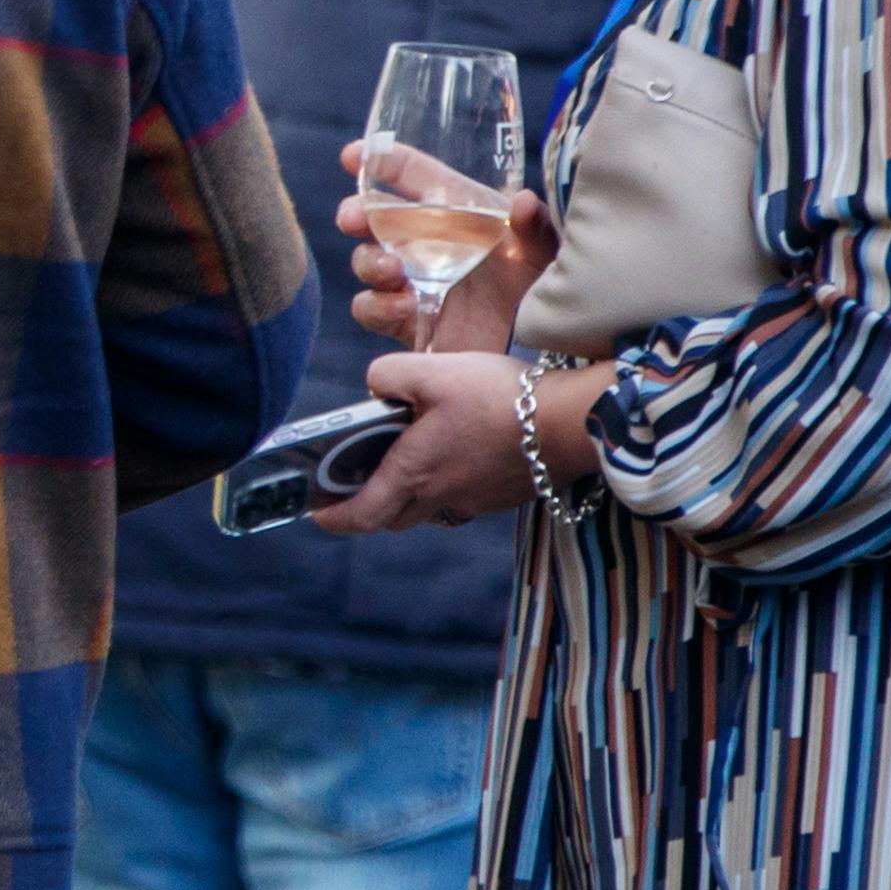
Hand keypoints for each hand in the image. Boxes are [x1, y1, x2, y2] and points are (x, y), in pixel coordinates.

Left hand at [309, 350, 541, 534]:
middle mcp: (442, 497)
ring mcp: (477, 500)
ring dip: (412, 493)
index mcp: (414, 474)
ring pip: (430, 508)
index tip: (318, 512)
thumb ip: (389, 376)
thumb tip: (374, 387)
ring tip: (410, 457)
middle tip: (357, 481)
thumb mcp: (432, 371)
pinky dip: (450, 482)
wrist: (572, 421)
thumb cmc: (500, 399)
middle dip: (369, 505)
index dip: (334, 518)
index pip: (361, 515)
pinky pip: (464, 497)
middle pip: (393, 516)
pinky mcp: (505, 494)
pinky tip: (459, 450)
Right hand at [336, 143, 558, 355]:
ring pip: (366, 261)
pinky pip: (370, 307)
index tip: (352, 155)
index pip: (414, 176)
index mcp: (457, 211)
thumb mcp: (544, 253)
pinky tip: (403, 305)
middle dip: (355, 212)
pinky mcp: (404, 318)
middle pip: (375, 217)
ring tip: (391, 270)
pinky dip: (378, 305)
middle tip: (353, 219)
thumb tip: (522, 202)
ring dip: (368, 261)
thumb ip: (534, 227)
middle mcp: (427, 242)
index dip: (382, 161)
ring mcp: (412, 280)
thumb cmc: (540, 290)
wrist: (534, 352)